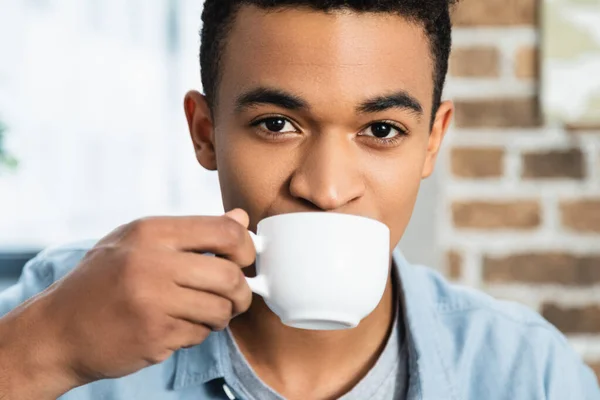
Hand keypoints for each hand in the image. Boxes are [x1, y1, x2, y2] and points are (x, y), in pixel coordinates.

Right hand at [1, 209, 255, 397]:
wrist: (57, 331)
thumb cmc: (101, 282)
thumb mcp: (138, 242)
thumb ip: (192, 231)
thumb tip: (240, 220)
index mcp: (151, 232)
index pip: (224, 232)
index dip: (245, 247)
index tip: (244, 260)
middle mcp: (152, 263)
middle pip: (230, 275)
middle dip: (242, 291)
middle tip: (237, 297)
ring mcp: (153, 302)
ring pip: (221, 309)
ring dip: (221, 315)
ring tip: (203, 313)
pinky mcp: (154, 336)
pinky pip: (200, 334)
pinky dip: (198, 333)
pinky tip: (176, 327)